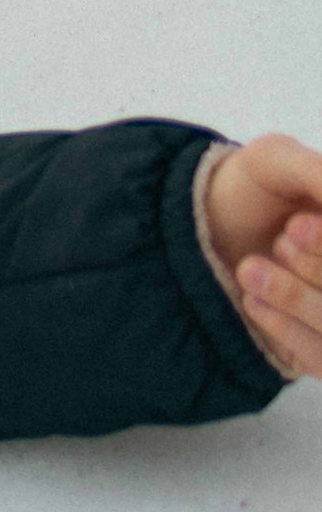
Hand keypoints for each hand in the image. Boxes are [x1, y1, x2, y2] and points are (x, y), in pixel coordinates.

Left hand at [202, 134, 321, 376]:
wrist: (201, 226)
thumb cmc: (247, 188)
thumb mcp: (277, 160)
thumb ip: (317, 174)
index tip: (295, 225)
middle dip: (318, 267)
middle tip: (282, 241)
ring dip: (297, 299)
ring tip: (249, 269)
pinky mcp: (321, 352)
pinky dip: (288, 330)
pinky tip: (251, 301)